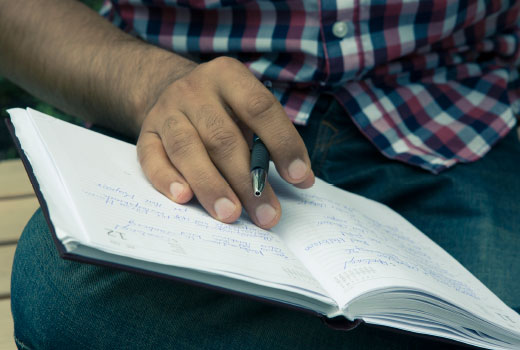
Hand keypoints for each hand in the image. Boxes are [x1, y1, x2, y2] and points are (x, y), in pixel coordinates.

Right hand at [136, 56, 314, 228]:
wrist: (171, 90)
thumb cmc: (221, 109)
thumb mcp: (246, 110)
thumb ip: (270, 139)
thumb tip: (301, 178)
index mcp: (228, 76)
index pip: (260, 108)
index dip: (282, 142)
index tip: (299, 176)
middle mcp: (194, 90)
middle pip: (222, 138)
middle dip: (247, 180)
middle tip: (266, 214)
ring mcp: (166, 111)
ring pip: (187, 149)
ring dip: (210, 185)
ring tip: (230, 214)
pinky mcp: (145, 134)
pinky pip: (152, 158)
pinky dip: (167, 178)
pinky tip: (184, 198)